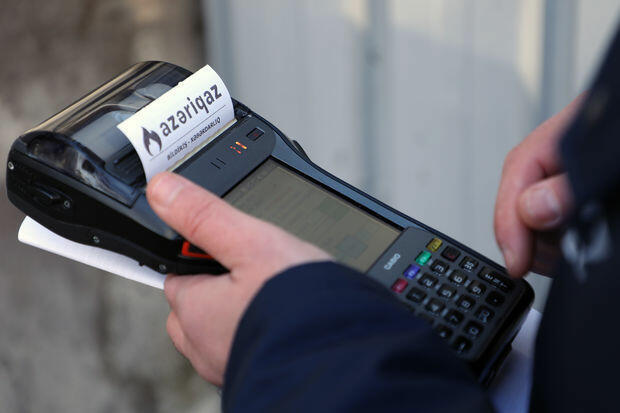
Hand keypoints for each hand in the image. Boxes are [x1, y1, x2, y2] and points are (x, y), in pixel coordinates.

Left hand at [146, 172, 330, 385]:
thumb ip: (204, 215)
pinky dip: (263, 334)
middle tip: (259, 272)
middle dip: (222, 287)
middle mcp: (203, 347)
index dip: (204, 255)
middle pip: (199, 305)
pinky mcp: (257, 374)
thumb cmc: (297, 304)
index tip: (229, 248)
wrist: (342, 354)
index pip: (179, 275)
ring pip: (224, 329)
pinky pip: (250, 347)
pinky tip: (288, 321)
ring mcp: (229, 367)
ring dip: (243, 312)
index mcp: (193, 311)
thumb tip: (162, 189)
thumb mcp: (250, 241)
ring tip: (277, 295)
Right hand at [494, 95, 583, 276]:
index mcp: (568, 132)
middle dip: (524, 235)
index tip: (516, 262)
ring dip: (540, 242)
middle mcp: (565, 151)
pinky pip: (553, 219)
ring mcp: (572, 172)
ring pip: (534, 211)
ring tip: (561, 259)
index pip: (518, 170)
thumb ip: (572, 183)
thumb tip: (533, 208)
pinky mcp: (583, 194)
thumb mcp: (608, 163)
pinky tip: (568, 249)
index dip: (509, 221)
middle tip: (536, 265)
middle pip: (519, 193)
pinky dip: (555, 240)